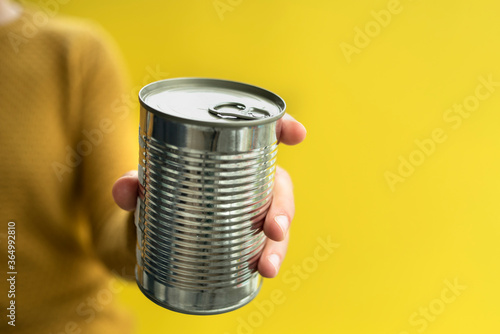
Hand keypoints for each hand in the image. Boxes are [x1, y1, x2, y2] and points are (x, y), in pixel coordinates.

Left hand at [112, 113, 306, 277]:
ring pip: (276, 222)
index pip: (262, 136)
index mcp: (227, 157)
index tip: (297, 133)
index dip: (284, 129)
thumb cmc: (148, 203)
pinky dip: (267, 259)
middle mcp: (244, 183)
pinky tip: (262, 273)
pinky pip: (265, 247)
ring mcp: (246, 213)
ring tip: (267, 267)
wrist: (139, 243)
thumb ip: (131, 186)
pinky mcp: (243, 241)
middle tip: (274, 230)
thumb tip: (125, 188)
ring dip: (279, 245)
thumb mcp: (139, 192)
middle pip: (278, 187)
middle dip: (283, 207)